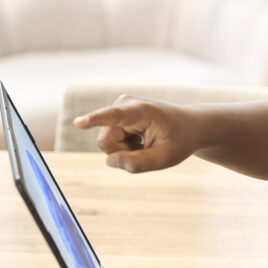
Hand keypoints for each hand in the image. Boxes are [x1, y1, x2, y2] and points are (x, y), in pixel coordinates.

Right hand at [73, 95, 198, 172]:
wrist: (189, 126)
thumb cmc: (180, 140)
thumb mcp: (166, 158)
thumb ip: (138, 163)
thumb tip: (109, 161)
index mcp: (141, 111)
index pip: (114, 116)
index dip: (94, 120)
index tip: (78, 122)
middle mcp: (124, 104)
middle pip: (105, 142)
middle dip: (123, 152)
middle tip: (146, 147)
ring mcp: (118, 107)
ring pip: (106, 143)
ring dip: (126, 150)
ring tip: (145, 142)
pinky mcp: (115, 114)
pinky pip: (109, 141)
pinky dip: (126, 146)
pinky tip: (141, 139)